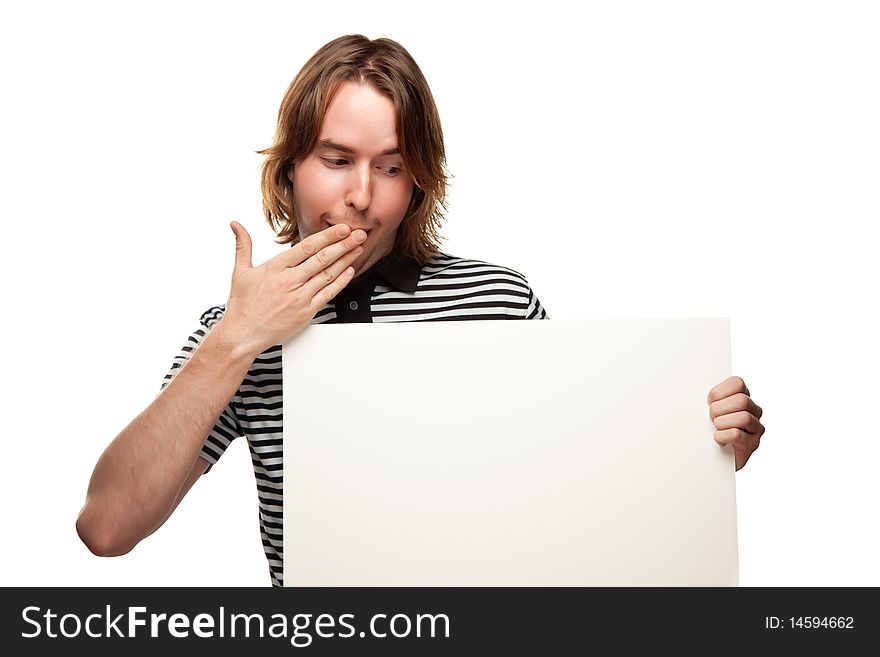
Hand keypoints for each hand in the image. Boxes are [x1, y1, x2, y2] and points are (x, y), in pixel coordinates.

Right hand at [218, 221, 365, 354]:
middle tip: (359, 234)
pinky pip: (328, 294)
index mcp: (275, 267)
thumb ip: (243, 246)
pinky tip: (350, 272)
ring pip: (328, 274)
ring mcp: (299, 296)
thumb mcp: (240, 271)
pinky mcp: (306, 311)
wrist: (243, 334)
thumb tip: (236, 225)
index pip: (307, 247)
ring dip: (346, 260)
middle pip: (323, 258)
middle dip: (344, 244)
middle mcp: (290, 280)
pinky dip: (340, 282)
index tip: (341, 228)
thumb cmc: (243, 305)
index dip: (327, 236)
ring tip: (358, 249)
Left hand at [708, 376, 764, 470]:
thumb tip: (692, 391)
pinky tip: (718, 439)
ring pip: (743, 417)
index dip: (719, 392)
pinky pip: (737, 435)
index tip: (710, 402)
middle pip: (741, 400)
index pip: (737, 383)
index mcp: (743, 396)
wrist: (713, 457)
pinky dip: (722, 436)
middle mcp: (754, 411)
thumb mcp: (709, 408)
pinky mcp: (752, 444)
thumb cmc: (709, 430)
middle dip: (719, 409)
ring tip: (716, 429)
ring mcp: (755, 428)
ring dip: (722, 423)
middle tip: (711, 418)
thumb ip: (710, 398)